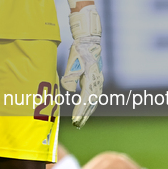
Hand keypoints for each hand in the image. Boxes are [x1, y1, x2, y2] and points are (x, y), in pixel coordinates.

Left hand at [60, 5, 103, 128]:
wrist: (89, 42)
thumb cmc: (79, 52)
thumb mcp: (72, 63)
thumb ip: (70, 77)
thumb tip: (69, 91)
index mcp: (91, 78)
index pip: (86, 99)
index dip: (80, 110)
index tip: (75, 120)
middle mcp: (97, 82)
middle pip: (91, 102)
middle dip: (84, 115)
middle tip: (77, 125)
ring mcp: (98, 81)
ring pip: (94, 100)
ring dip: (87, 111)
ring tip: (80, 121)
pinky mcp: (96, 80)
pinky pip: (93, 96)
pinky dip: (89, 104)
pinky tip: (85, 110)